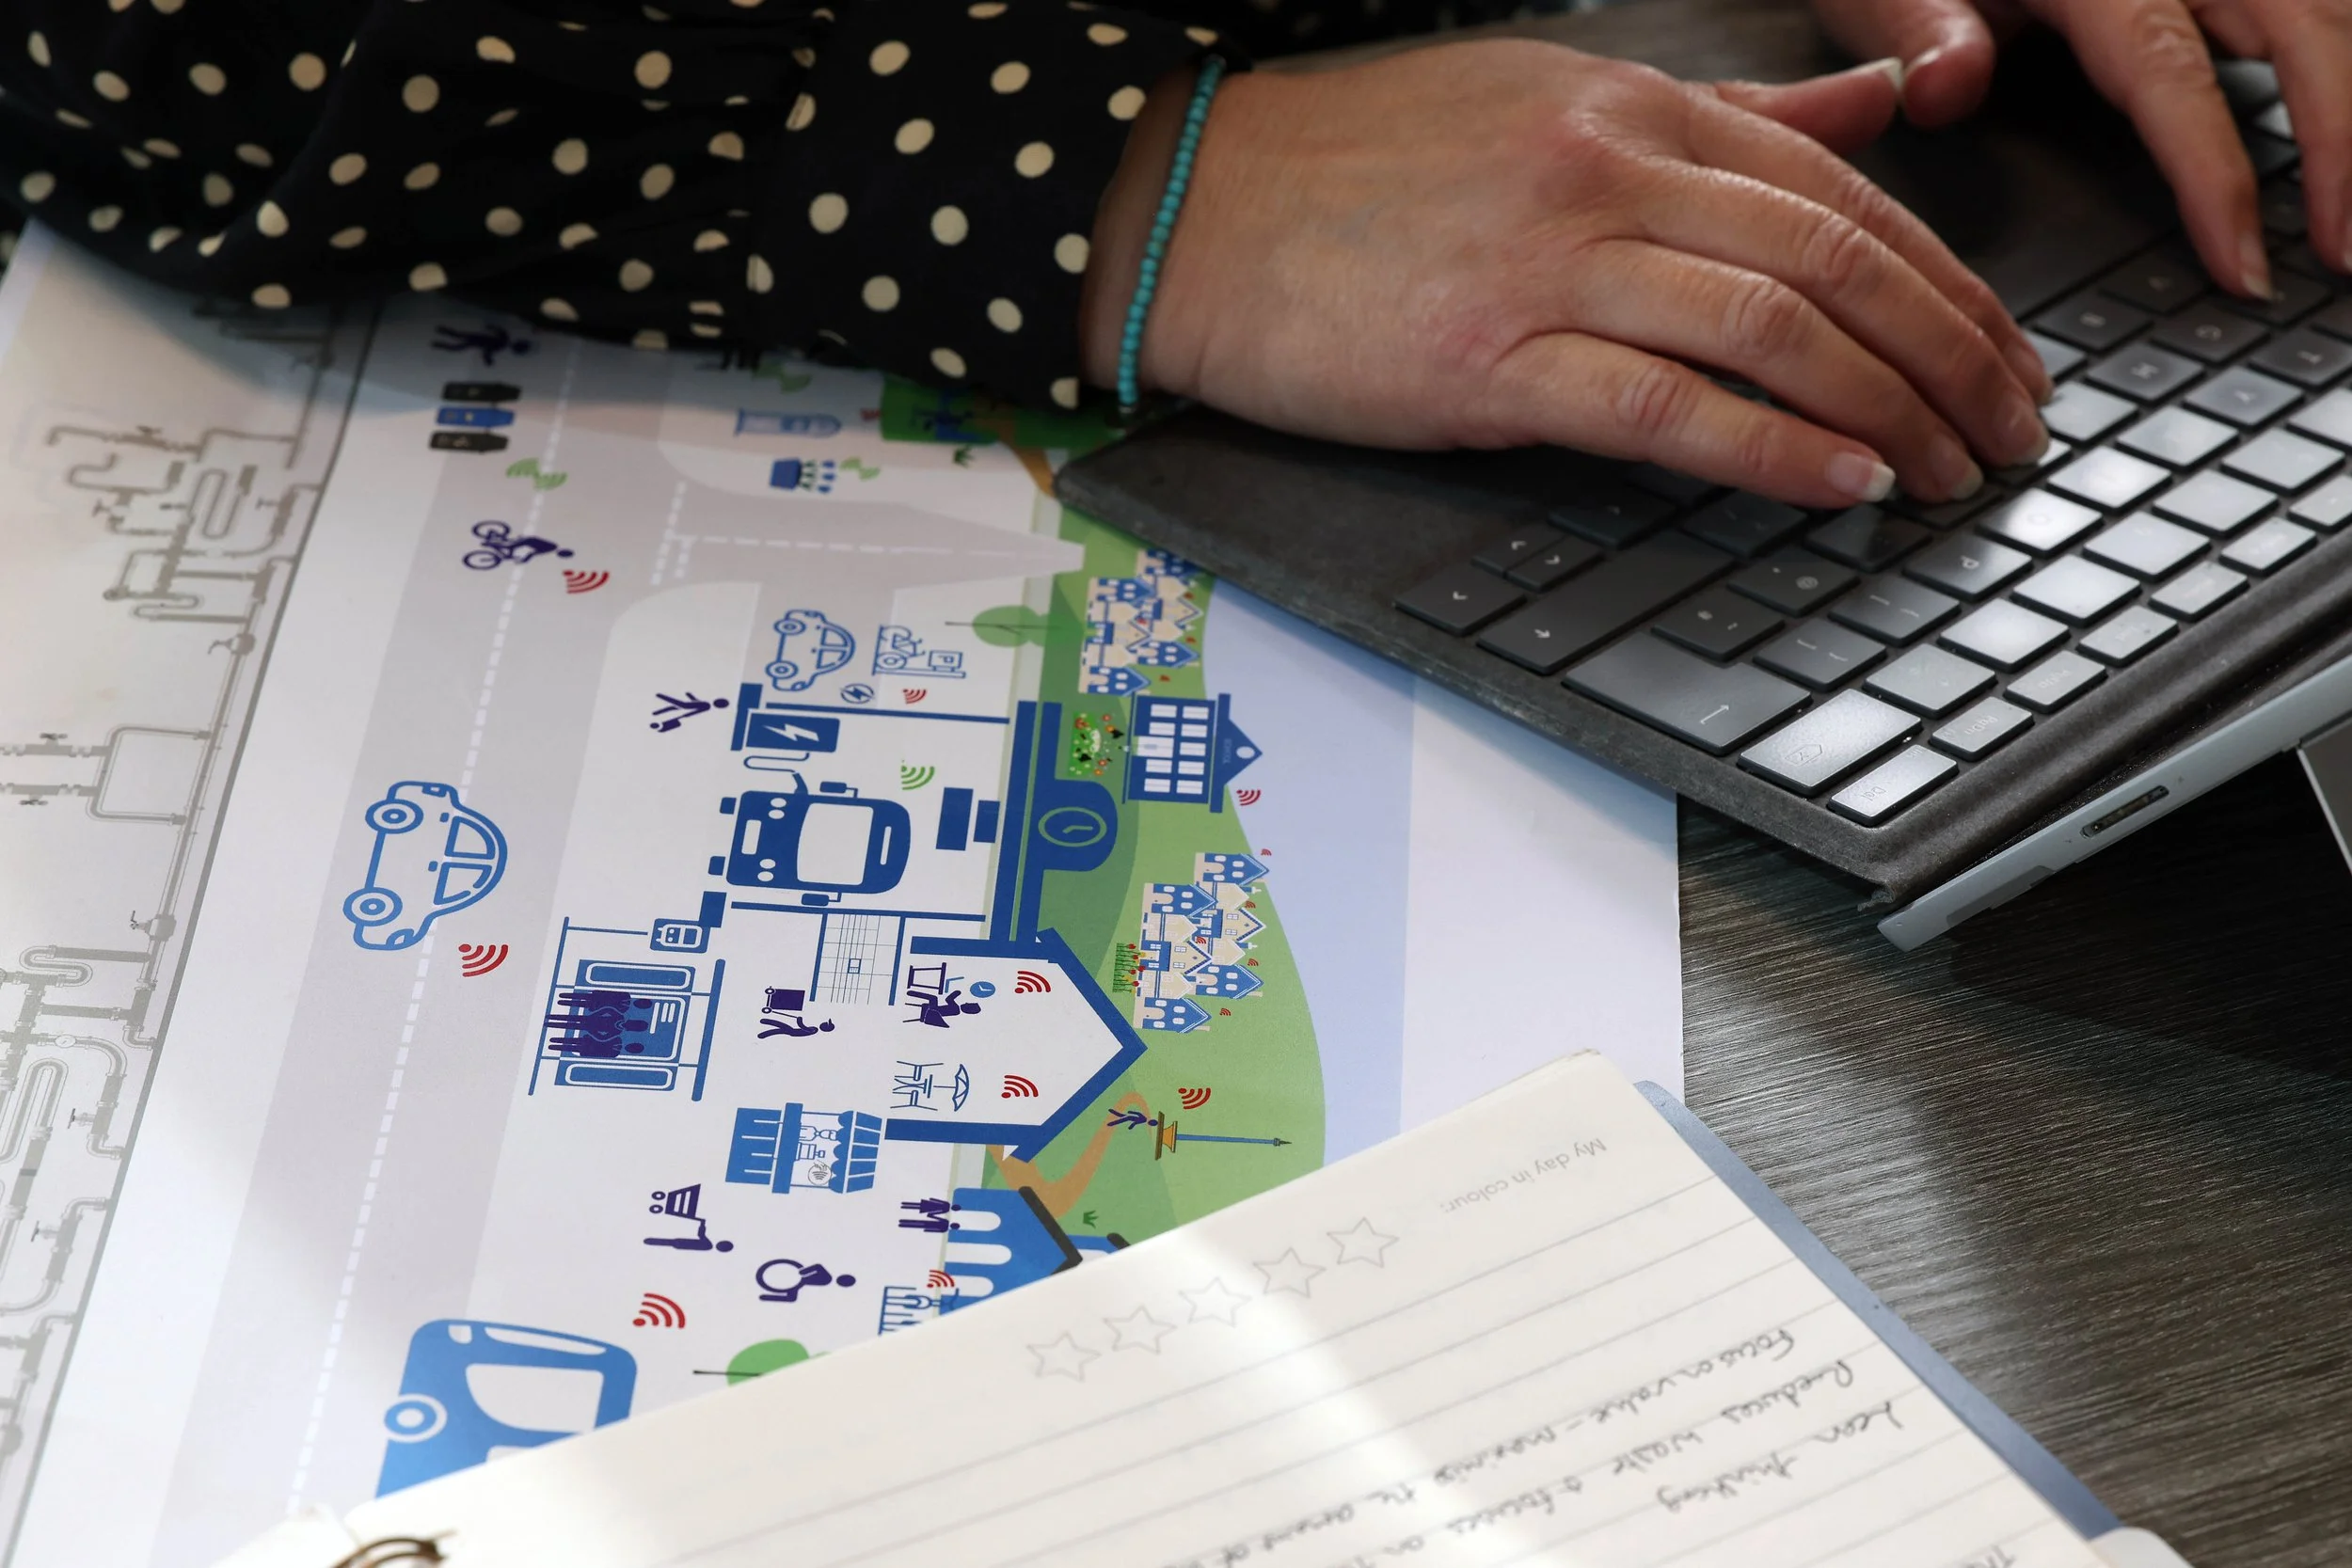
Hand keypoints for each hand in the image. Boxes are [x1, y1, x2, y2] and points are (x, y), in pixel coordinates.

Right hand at [1081, 42, 2050, 507]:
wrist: (1193, 213)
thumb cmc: (1354, 171)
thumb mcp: (1547, 101)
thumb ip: (1719, 114)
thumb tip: (1869, 108)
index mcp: (1630, 105)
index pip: (1841, 190)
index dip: (1948, 279)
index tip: (2000, 351)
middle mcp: (1607, 170)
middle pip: (1836, 261)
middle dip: (1951, 354)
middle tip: (2008, 430)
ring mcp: (1549, 263)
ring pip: (1773, 329)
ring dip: (1888, 409)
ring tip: (1946, 473)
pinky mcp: (1489, 361)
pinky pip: (1666, 408)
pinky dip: (1773, 450)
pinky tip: (1841, 483)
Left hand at [1811, 0, 2351, 294]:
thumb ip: (1920, 31)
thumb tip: (1941, 89)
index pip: (2171, 75)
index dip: (2218, 175)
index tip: (2244, 265)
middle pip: (2302, 29)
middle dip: (2342, 145)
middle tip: (2345, 256)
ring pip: (2333, 9)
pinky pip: (2321, 3)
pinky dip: (2347, 58)